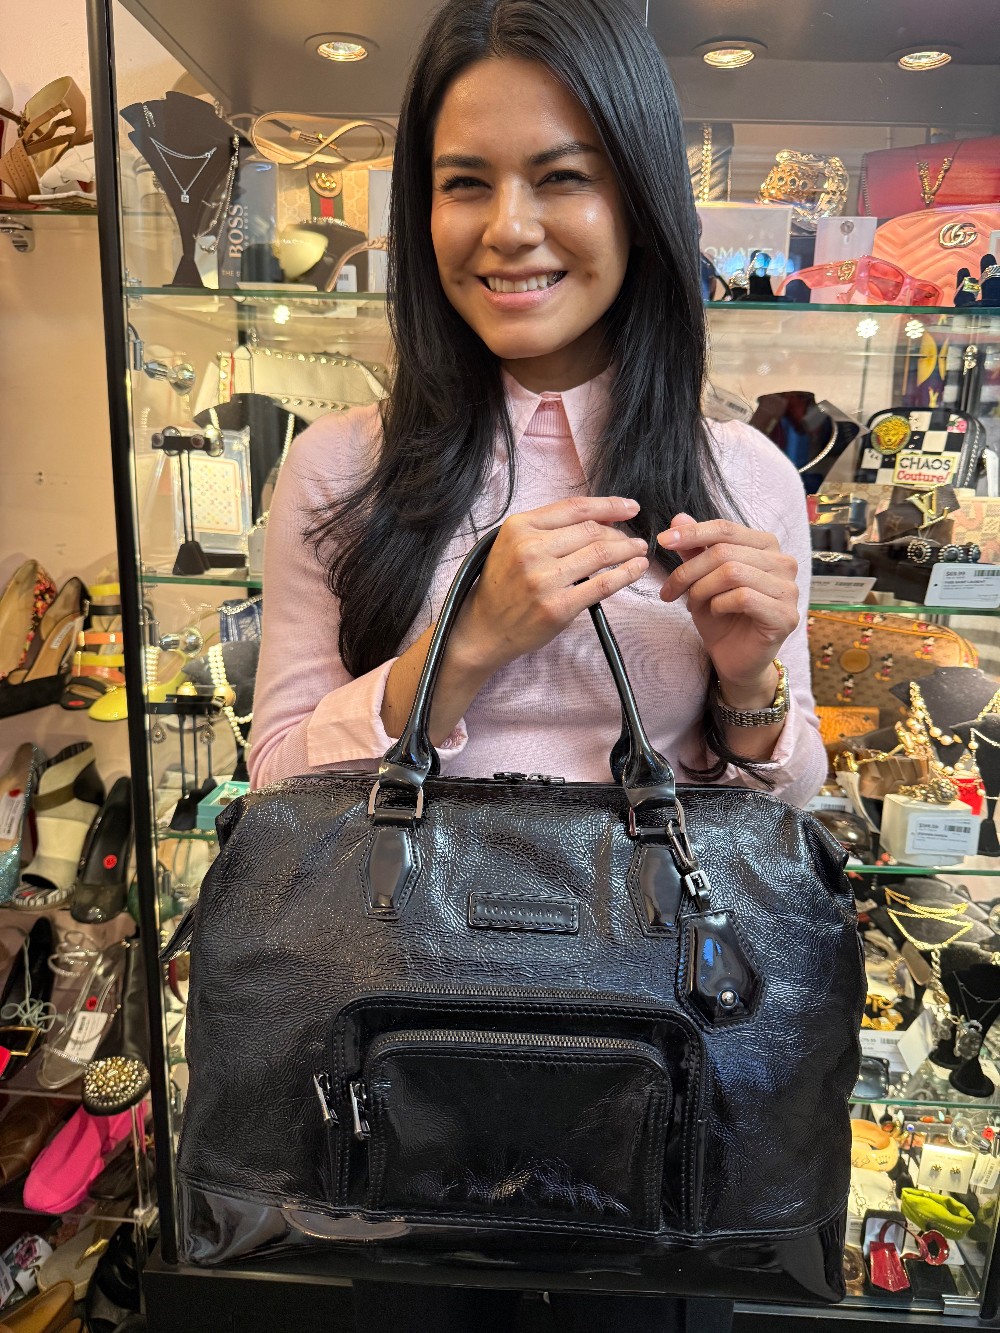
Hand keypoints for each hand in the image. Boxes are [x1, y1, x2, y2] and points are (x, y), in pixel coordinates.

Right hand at [452, 496, 648, 677]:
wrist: (482, 628)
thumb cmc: (501, 586)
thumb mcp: (513, 545)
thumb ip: (547, 529)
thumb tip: (598, 519)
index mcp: (519, 527)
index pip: (575, 508)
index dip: (609, 505)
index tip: (630, 507)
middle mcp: (530, 549)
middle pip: (591, 530)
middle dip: (619, 533)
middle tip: (632, 539)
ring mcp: (544, 579)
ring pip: (601, 553)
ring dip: (627, 550)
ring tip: (639, 550)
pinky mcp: (558, 606)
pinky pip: (602, 584)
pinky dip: (626, 574)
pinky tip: (636, 569)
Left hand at [658, 513, 798, 702]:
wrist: (734, 660)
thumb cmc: (721, 617)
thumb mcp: (701, 580)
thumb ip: (695, 549)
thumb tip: (679, 517)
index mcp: (766, 546)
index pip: (726, 528)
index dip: (693, 532)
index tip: (663, 540)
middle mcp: (784, 562)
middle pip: (725, 551)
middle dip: (689, 571)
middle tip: (670, 591)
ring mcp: (788, 590)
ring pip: (732, 572)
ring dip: (701, 589)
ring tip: (692, 604)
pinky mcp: (785, 616)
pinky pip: (743, 598)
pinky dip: (719, 605)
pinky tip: (715, 613)